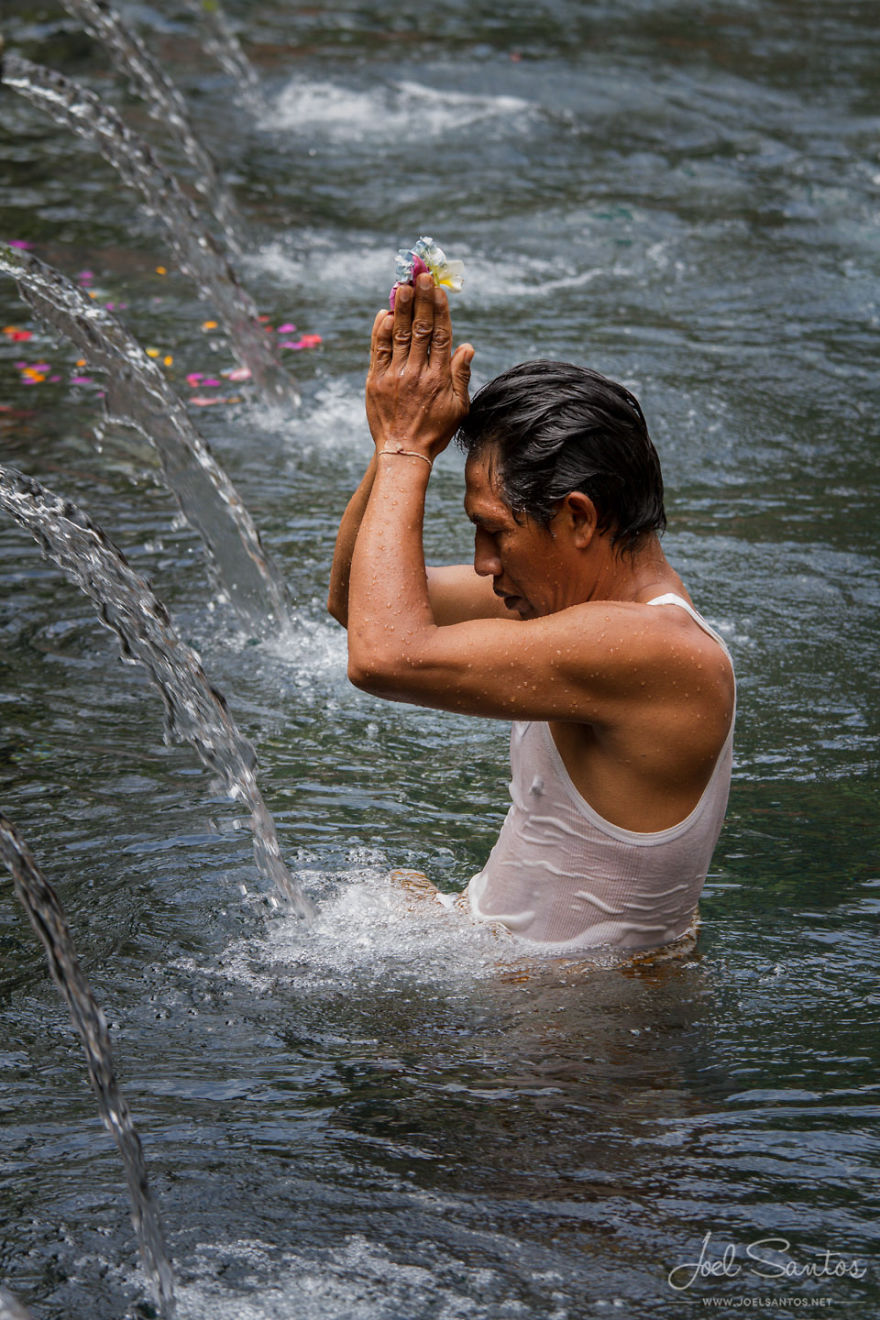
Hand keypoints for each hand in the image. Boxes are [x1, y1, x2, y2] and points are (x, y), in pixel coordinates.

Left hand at [366, 273, 473, 460]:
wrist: (403, 453)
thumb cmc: (435, 431)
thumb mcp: (459, 408)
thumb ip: (461, 375)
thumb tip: (467, 346)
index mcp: (439, 378)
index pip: (441, 336)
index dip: (440, 310)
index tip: (439, 290)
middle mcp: (417, 373)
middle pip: (420, 329)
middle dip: (421, 300)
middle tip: (421, 276)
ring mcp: (394, 376)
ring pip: (398, 335)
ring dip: (400, 308)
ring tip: (402, 285)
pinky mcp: (375, 381)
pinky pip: (378, 350)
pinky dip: (380, 330)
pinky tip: (384, 313)